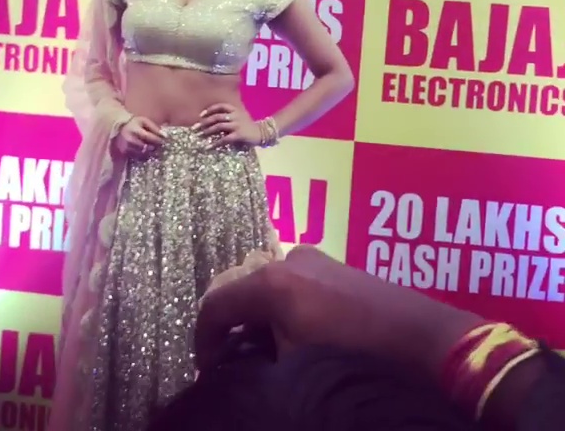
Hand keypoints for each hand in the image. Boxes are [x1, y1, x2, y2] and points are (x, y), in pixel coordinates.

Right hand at [115, 115, 164, 157]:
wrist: (119, 127)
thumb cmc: (135, 123)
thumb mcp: (144, 121)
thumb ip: (154, 127)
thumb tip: (165, 136)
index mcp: (135, 129)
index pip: (148, 137)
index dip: (157, 140)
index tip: (164, 141)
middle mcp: (130, 139)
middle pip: (145, 147)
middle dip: (154, 148)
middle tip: (160, 147)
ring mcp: (126, 147)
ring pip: (142, 154)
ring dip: (150, 153)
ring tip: (155, 151)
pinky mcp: (125, 153)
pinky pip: (137, 157)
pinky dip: (144, 156)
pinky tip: (148, 153)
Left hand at [195, 103, 259, 146]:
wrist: (261, 132)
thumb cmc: (248, 125)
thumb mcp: (239, 116)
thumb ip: (228, 116)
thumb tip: (212, 121)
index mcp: (235, 110)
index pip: (220, 106)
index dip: (209, 110)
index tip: (200, 115)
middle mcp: (235, 116)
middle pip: (216, 117)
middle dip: (204, 122)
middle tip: (195, 128)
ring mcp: (237, 125)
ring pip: (219, 126)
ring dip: (208, 131)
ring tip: (200, 136)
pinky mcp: (239, 135)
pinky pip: (224, 139)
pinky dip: (215, 143)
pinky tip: (209, 147)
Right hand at [195, 245, 479, 380]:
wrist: (423, 338)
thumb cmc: (354, 354)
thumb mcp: (296, 365)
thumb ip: (257, 358)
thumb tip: (236, 364)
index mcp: (271, 282)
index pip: (217, 304)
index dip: (204, 339)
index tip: (207, 370)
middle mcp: (286, 259)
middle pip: (240, 291)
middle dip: (232, 327)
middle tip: (233, 362)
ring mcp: (312, 257)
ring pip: (266, 287)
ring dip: (258, 318)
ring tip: (265, 352)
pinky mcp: (331, 264)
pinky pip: (290, 284)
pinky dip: (280, 308)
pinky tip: (293, 334)